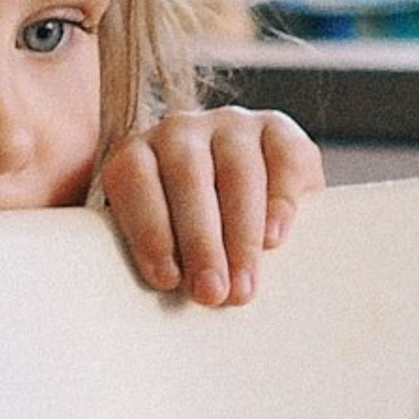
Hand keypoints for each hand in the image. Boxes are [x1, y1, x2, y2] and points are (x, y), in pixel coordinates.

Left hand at [97, 106, 322, 305]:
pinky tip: (274, 239)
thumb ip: (158, 253)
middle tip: (211, 293)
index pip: (134, 180)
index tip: (166, 280)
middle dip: (200, 242)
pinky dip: (279, 202)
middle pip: (189, 179)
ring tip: (243, 285)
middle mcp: (180, 131)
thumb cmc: (184, 229)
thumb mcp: (161, 237)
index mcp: (136, 153)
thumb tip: (167, 293)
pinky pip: (284, 161)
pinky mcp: (278, 128)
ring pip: (238, 174)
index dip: (149, 231)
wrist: (239, 196)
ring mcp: (230, 125)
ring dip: (241, 236)